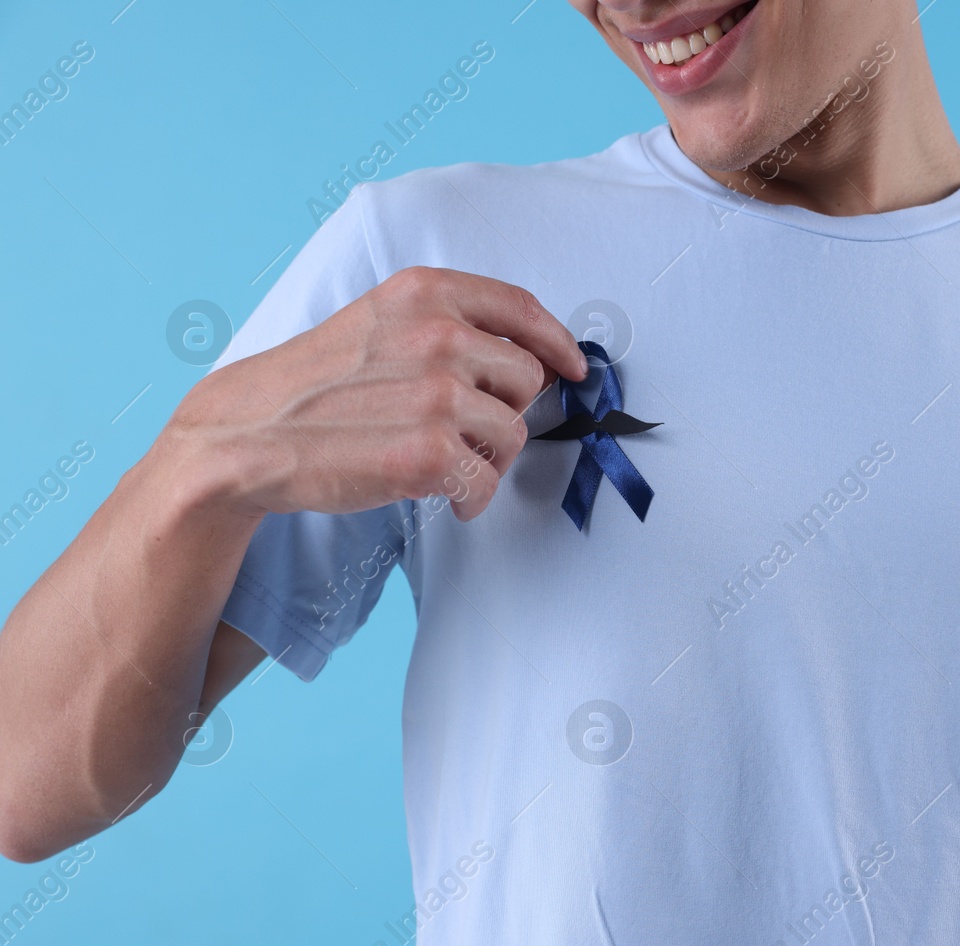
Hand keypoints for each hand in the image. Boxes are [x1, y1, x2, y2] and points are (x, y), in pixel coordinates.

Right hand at [163, 267, 587, 521]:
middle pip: (527, 379)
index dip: (557, 342)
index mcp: (425, 293)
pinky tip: (445, 497)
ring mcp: (437, 394)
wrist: (246, 434)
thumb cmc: (316, 386)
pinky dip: (472, 497)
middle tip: (468, 435)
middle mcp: (439, 335)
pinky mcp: (430, 453)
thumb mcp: (378, 324)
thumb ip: (446, 327)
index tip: (573, 369)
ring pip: (514, 435)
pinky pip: (487, 481)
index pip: (521, 308)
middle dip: (507, 413)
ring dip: (489, 460)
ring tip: (448, 467)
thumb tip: (530, 360)